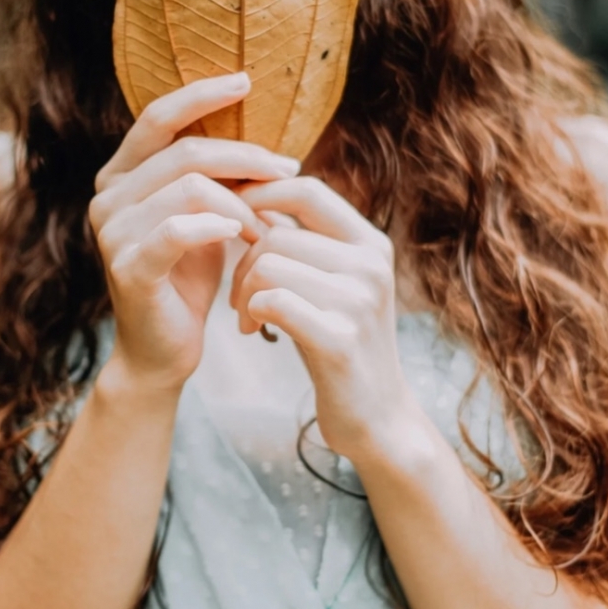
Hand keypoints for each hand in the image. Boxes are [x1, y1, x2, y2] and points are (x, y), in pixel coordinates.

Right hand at [89, 72, 301, 394]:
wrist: (164, 348)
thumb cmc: (189, 278)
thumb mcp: (206, 217)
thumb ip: (219, 179)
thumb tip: (272, 145)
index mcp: (122, 174)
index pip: (158, 116)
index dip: (201, 94)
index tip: (247, 82)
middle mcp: (107, 196)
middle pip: (185, 151)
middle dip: (246, 158)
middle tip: (288, 172)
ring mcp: (112, 232)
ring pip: (188, 187)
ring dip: (241, 202)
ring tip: (267, 226)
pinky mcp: (128, 267)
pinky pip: (178, 229)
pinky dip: (217, 225)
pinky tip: (244, 234)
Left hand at [229, 176, 413, 459]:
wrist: (377, 417)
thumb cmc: (340, 343)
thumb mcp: (333, 283)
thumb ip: (303, 242)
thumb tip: (253, 194)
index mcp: (371, 244)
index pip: (307, 190)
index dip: (260, 195)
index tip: (230, 217)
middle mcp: (371, 265)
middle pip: (275, 235)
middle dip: (242, 265)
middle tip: (239, 299)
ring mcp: (360, 301)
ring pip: (267, 265)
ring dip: (242, 293)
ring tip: (247, 319)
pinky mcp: (340, 339)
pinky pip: (272, 301)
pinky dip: (251, 313)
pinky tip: (255, 332)